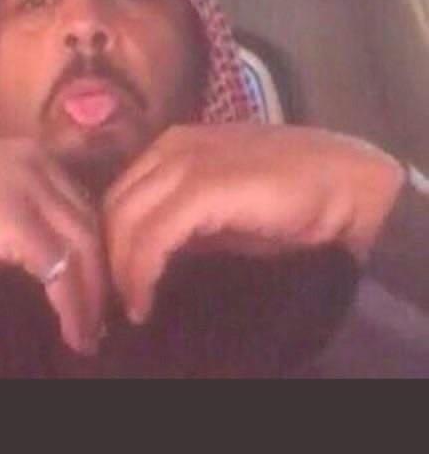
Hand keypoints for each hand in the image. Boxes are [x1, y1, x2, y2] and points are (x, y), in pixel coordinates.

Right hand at [0, 137, 107, 354]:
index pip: (82, 202)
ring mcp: (26, 186)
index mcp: (29, 151)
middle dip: (100, 277)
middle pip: (90, 224)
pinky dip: (70, 305)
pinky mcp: (14, 220)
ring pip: (82, 247)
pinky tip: (70, 329)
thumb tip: (59, 254)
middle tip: (99, 320)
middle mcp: (35, 159)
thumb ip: (22, 209)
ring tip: (87, 334)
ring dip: (90, 298)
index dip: (94, 250)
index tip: (95, 289)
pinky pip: (59, 269)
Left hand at [102, 123, 405, 324]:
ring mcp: (187, 160)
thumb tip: (145, 258)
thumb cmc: (291, 201)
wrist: (347, 185)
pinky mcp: (204, 185)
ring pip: (125, 220)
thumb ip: (182, 221)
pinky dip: (142, 270)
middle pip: (112, 206)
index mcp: (173, 146)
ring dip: (121, 270)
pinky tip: (145, 299)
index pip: (118, 195)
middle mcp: (172, 146)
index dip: (109, 243)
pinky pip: (153, 234)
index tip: (112, 286)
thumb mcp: (222, 210)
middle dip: (107, 259)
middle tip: (114, 304)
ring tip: (132, 308)